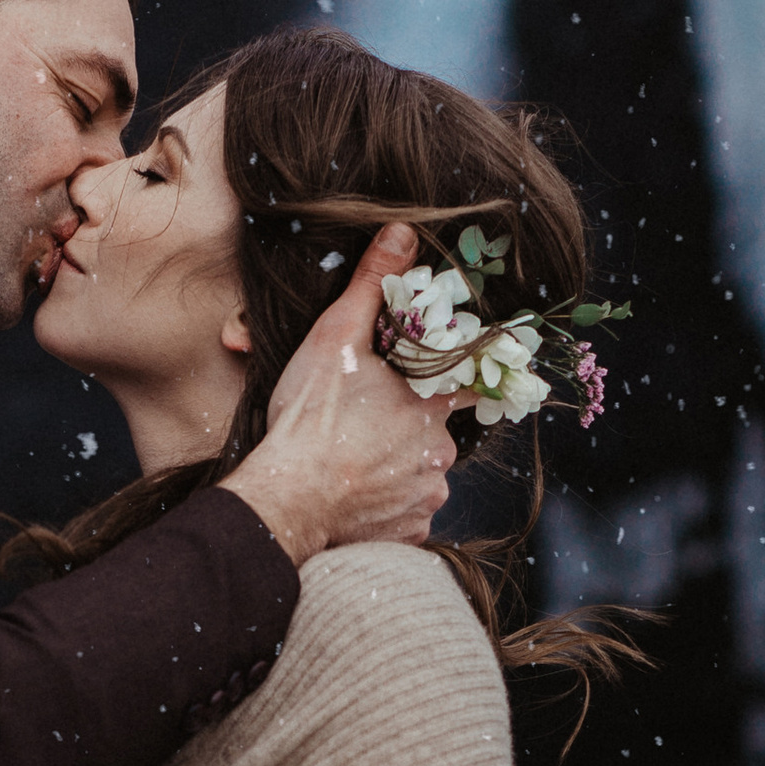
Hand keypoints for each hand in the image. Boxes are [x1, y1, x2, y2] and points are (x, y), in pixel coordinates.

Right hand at [219, 221, 456, 565]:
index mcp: (431, 402)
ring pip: (420, 476)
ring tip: (352, 463)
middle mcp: (439, 452)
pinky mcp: (408, 534)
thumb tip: (402, 232)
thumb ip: (374, 285)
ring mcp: (426, 496)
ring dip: (395, 470)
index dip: (470, 378)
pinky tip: (353, 496)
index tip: (461, 378)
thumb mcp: (337, 338)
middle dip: (408, 429)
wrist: (288, 499)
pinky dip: (385, 507)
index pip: (476, 383)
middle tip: (364, 427)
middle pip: (435, 434)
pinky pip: (405, 516)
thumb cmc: (311, 419)